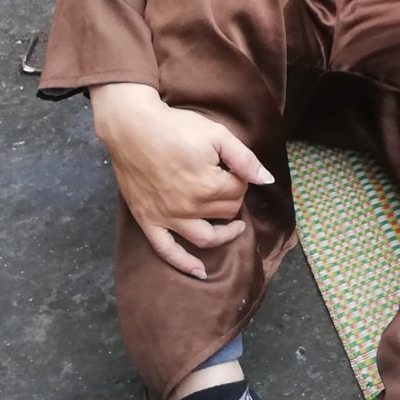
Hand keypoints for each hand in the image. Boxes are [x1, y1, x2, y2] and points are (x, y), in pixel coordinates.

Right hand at [91, 82, 272, 279]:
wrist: (132, 129)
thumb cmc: (176, 127)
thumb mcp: (217, 135)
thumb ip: (245, 159)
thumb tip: (266, 180)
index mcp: (209, 186)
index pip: (238, 191)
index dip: (240, 178)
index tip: (232, 166)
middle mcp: (189, 208)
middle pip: (225, 212)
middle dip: (232, 197)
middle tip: (228, 181)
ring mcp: (167, 219)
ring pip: (204, 237)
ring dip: (223, 234)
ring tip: (235, 227)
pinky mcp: (148, 222)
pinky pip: (167, 251)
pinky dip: (184, 264)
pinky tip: (199, 272)